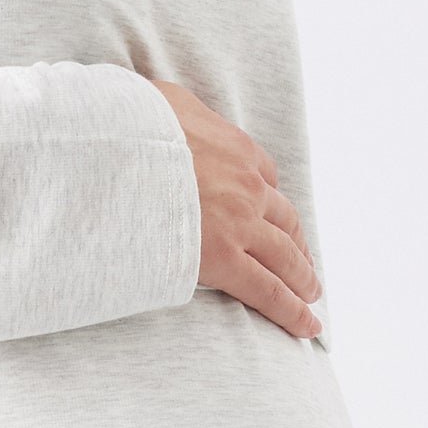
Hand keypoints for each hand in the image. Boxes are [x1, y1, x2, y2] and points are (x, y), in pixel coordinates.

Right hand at [146, 79, 323, 340]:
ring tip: (311, 294)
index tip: (272, 215)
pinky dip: (291, 310)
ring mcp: (240, 223)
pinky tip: (306, 326)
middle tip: (304, 263)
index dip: (270, 200)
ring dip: (302, 277)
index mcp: (237, 149)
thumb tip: (167, 114)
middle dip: (297, 244)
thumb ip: (178, 114)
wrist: (116, 154)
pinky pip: (267, 290)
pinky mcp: (224, 259)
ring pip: (285, 257)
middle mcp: (248, 186)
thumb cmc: (131, 125)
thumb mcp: (164, 102)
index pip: (264, 176)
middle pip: (284, 220)